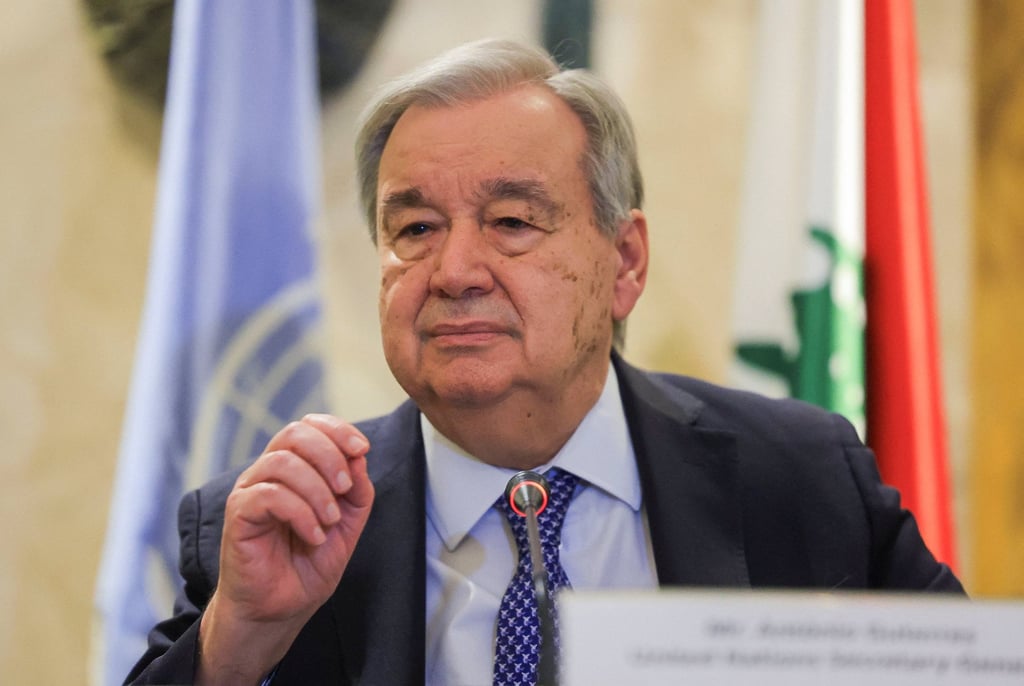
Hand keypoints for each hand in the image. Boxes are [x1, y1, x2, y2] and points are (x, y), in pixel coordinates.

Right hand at [196, 414, 373, 683]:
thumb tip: (359, 456)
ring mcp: (250, 491)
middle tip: (345, 488)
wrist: (282, 608)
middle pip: (293, 434)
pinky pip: (268, 495)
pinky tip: (314, 536)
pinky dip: (300, 512)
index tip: (362, 449)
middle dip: (328, 454)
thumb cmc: (309, 564)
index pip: (309, 425)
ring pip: (282, 462)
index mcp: (294, 467)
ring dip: (316, 489)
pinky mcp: (238, 514)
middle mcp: (268, 472)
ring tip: (329, 521)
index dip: (337, 429)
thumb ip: (357, 490)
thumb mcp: (348, 524)